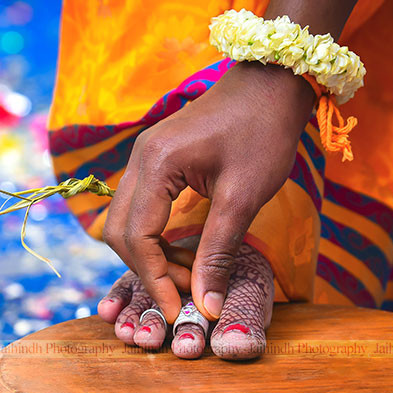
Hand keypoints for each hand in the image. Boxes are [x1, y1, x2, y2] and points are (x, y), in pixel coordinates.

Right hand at [102, 61, 314, 322]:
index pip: (135, 237)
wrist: (273, 81)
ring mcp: (144, 158)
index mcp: (155, 165)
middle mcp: (139, 160)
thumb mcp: (244, 197)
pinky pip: (142, 209)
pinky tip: (188, 254)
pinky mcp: (157, 161)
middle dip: (149, 271)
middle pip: (119, 232)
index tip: (177, 311)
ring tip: (193, 278)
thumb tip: (207, 306)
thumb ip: (219, 252)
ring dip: (153, 256)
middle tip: (187, 297)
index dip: (154, 280)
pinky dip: (158, 238)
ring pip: (127, 223)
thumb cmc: (263, 132)